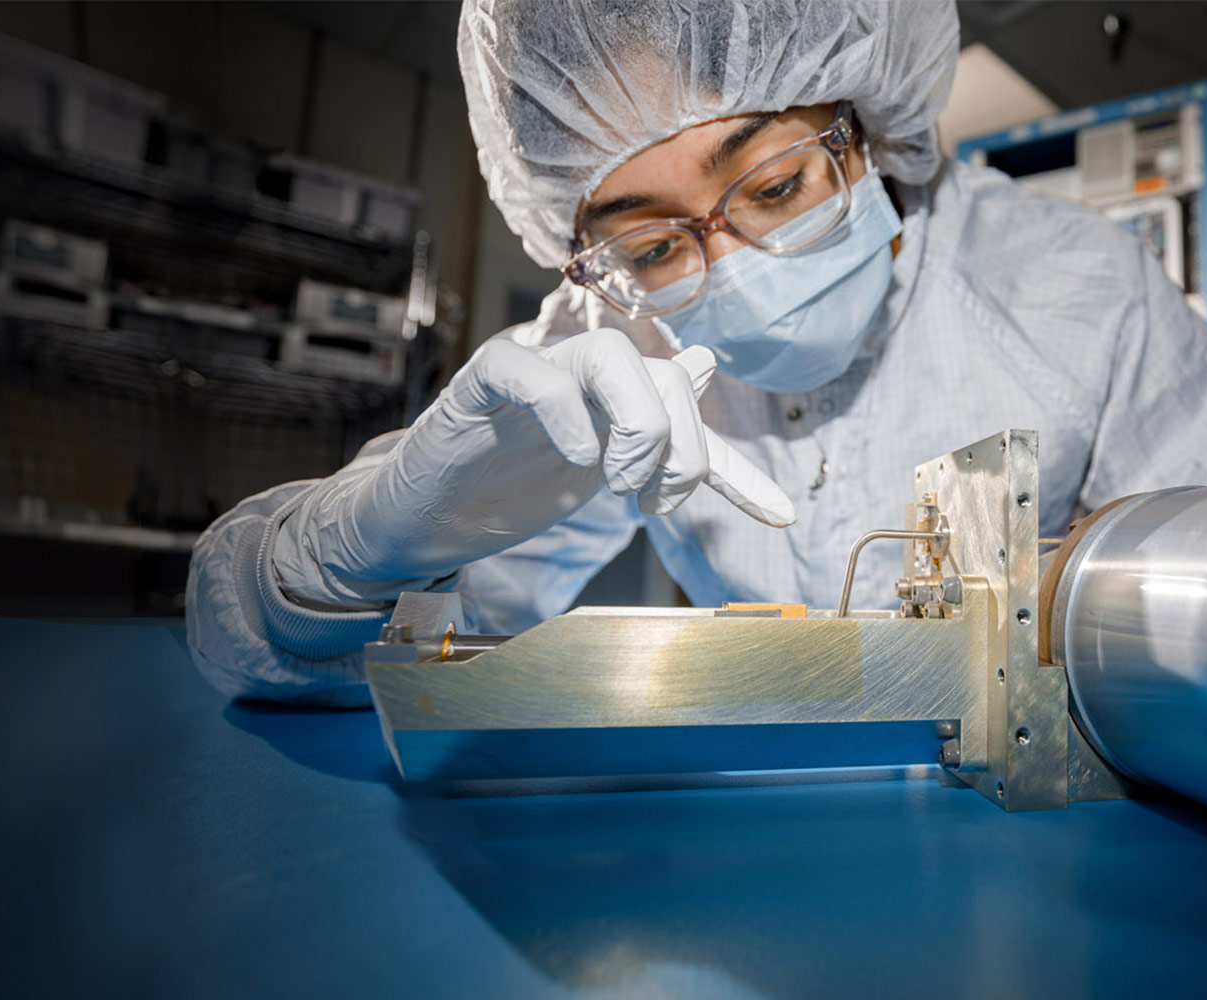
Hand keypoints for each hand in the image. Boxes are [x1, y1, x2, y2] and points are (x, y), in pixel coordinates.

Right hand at [309, 329, 794, 588]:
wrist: (427, 513)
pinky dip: (561, 409)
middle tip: (655, 500)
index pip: (695, 417)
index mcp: (618, 400)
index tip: (779, 517)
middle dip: (681, 447)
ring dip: (637, 425)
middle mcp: (584, 376)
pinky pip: (525, 368)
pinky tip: (574, 456)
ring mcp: (535, 374)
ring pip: (609, 356)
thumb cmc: (509, 483)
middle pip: (663, 375)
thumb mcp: (600, 466)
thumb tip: (704, 362)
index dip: (738, 470)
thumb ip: (658, 429)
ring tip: (619, 481)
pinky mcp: (481, 385)